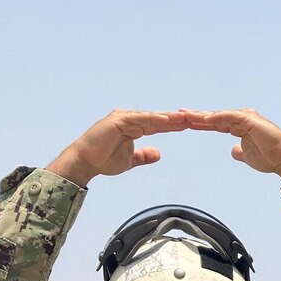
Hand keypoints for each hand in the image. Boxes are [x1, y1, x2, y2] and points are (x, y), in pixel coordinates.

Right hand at [46, 109, 191, 186]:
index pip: (158, 126)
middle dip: (175, 120)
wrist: (85, 162)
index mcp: (134, 127)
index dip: (173, 127)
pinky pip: (140, 119)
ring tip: (184, 118)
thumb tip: (158, 154)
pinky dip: (154, 119)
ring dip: (168, 117)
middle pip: (157, 119)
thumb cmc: (103, 160)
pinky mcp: (119, 120)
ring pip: (151, 117)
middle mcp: (130, 120)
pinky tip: (167, 119)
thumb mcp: (130, 160)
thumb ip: (143, 156)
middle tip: (194, 118)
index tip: (190, 127)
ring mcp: (124, 118)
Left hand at [184, 109, 280, 182]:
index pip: (216, 124)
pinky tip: (204, 119)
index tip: (186, 123)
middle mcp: (241, 119)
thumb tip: (233, 151)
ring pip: (219, 115)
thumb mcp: (248, 156)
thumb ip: (239, 152)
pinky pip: (229, 117)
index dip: (201, 123)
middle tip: (179, 114)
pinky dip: (216, 118)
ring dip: (203, 115)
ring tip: (187, 116)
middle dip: (197, 116)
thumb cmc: (270, 158)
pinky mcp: (250, 119)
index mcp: (239, 126)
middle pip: (215, 117)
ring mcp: (246, 117)